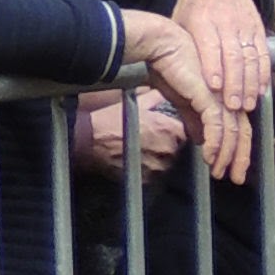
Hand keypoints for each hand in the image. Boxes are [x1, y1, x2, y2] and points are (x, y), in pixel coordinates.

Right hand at [69, 87, 188, 177]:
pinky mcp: (148, 180)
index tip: (167, 130)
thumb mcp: (135, 102)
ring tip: (142, 151)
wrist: (88, 140)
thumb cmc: (110, 119)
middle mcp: (169, 149)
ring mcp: (160, 166)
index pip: (186, 133)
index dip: (175, 132)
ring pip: (168, 163)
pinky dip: (150, 170)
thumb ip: (156, 99)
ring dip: (160, 158)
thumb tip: (166, 95)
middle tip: (151, 140)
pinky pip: (156, 175)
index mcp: (170, 129)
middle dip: (168, 145)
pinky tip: (137, 161)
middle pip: (178, 149)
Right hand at [127, 26, 257, 185]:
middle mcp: (228, 98)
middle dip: (239, 158)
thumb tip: (201, 141)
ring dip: (226, 155)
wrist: (160, 47)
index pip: (238, 129)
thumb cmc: (168, 68)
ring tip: (219, 172)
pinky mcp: (210, 96)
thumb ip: (193, 120)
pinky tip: (209, 157)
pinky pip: (218, 126)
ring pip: (233, 133)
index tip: (231, 169)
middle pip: (243, 133)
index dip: (237, 151)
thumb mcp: (182, 101)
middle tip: (235, 178)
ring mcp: (222, 97)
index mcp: (224, 98)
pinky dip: (215, 144)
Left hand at [172, 0, 269, 124]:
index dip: (214, 68)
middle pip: (233, 56)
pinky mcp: (259, 30)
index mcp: (202, 20)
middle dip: (235, 83)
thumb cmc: (195, 6)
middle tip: (234, 106)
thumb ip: (182, 45)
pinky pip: (264, 54)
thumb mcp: (180, 19)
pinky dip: (264, 74)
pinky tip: (262, 90)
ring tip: (248, 105)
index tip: (215, 88)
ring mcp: (245, 27)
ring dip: (251, 84)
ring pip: (251, 58)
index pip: (210, 47)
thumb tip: (177, 76)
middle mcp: (226, 23)